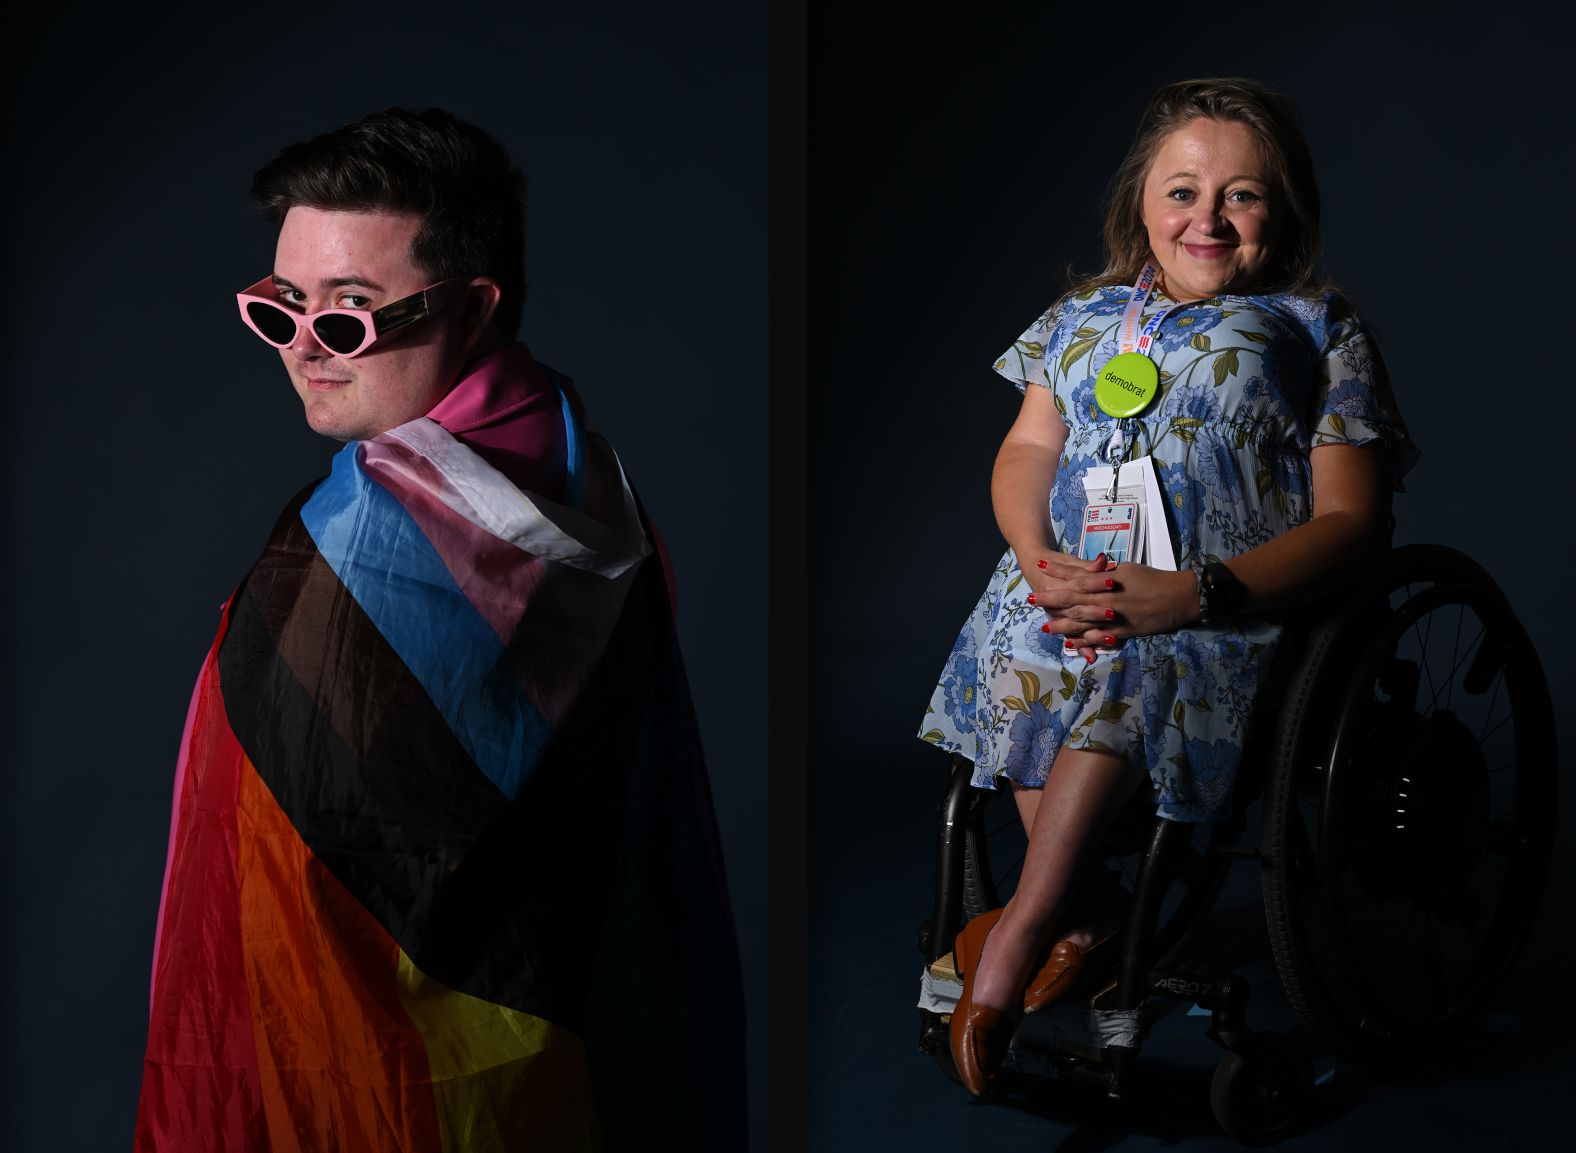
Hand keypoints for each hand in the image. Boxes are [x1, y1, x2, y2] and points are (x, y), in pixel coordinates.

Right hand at [1020, 551, 1117, 664]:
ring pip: (1075, 628)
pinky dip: (1082, 647)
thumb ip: (1088, 565)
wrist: (1034, 570)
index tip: (1112, 582)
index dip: (1096, 583)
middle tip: (1112, 614)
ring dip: (1093, 635)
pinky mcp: (1063, 625)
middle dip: (1095, 613)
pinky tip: (1092, 656)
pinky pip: (1073, 639)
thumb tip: (1103, 560)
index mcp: (1056, 585)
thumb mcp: (1070, 562)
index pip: (1079, 584)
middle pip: (1077, 609)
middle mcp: (1055, 604)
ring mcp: (1058, 617)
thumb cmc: (1057, 564)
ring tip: (1111, 639)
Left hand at [1039, 560, 1196, 651]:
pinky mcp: (1123, 632)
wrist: (1178, 596)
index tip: (1040, 566)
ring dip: (1062, 624)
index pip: (1077, 576)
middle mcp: (1107, 599)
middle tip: (1030, 599)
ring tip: (1045, 626)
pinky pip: (1099, 638)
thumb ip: (1106, 573)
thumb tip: (1091, 569)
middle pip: (1073, 599)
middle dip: (1050, 599)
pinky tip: (1070, 643)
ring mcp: (1114, 618)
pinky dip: (1084, 641)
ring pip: (1082, 621)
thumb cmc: (1153, 578)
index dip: (1058, 572)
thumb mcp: (1128, 569)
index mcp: (1108, 581)